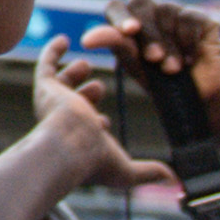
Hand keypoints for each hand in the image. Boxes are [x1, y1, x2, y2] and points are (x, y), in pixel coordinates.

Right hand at [29, 35, 175, 193]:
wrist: (70, 146)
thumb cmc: (94, 161)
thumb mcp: (126, 170)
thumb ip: (147, 171)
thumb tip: (172, 179)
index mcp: (78, 139)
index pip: (87, 128)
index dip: (97, 124)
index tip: (105, 122)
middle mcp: (63, 120)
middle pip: (74, 102)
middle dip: (88, 95)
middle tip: (100, 87)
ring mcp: (54, 102)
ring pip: (61, 83)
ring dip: (74, 74)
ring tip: (86, 65)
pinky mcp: (48, 87)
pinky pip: (46, 64)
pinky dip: (54, 51)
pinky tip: (65, 40)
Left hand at [89, 0, 219, 151]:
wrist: (203, 101)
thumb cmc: (166, 84)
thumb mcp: (136, 66)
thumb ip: (116, 46)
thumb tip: (87, 37)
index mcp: (130, 25)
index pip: (116, 7)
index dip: (120, 17)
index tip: (128, 32)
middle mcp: (152, 15)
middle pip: (140, 3)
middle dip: (147, 33)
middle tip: (154, 59)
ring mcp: (177, 14)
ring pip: (165, 11)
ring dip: (168, 44)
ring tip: (174, 69)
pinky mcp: (202, 19)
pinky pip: (188, 17)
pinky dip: (188, 40)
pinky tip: (192, 58)